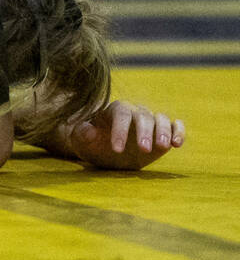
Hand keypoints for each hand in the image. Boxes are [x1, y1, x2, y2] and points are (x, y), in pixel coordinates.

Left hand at [64, 100, 185, 169]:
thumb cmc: (91, 142)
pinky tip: (177, 144)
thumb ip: (83, 133)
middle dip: (144, 132)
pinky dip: (179, 132)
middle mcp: (135, 112)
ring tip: (164, 147)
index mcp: (114, 110)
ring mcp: (150, 121)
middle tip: (144, 150)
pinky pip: (175, 126)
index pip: (120, 114)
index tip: (117, 149)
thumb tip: (89, 131)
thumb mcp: (82, 140)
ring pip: (161, 119)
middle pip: (143, 116)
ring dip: (164, 131)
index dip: (120, 130)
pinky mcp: (163, 132)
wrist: (104, 150)